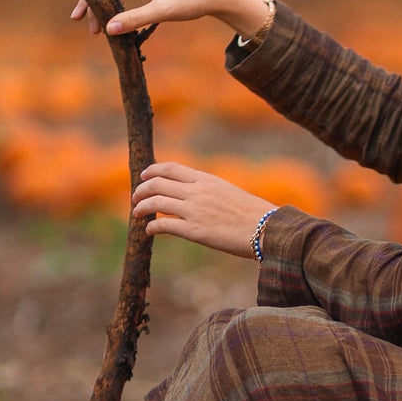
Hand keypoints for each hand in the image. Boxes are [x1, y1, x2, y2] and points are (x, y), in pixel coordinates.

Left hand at [132, 162, 274, 256]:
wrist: (266, 229)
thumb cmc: (252, 213)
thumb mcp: (227, 191)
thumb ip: (207, 189)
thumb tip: (191, 193)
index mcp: (205, 179)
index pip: (170, 168)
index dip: (151, 171)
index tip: (143, 177)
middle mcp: (197, 192)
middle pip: (157, 184)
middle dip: (141, 190)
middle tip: (135, 198)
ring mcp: (194, 211)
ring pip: (155, 203)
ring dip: (141, 208)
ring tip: (137, 214)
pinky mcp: (195, 231)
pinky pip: (164, 226)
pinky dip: (152, 227)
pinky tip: (149, 231)